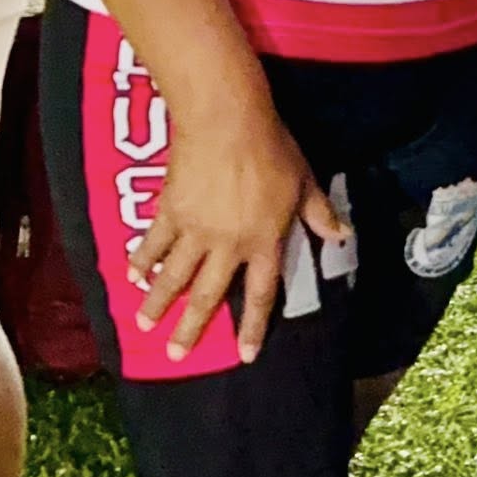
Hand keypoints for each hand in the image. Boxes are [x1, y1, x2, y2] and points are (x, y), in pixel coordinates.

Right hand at [127, 101, 349, 364]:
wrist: (227, 122)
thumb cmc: (272, 148)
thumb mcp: (304, 180)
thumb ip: (319, 213)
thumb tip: (343, 236)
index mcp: (263, 241)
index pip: (260, 292)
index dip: (253, 325)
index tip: (245, 355)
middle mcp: (227, 245)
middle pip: (208, 295)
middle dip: (190, 328)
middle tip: (175, 355)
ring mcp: (195, 230)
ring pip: (174, 276)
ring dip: (159, 303)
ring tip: (144, 325)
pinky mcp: (170, 211)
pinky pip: (154, 243)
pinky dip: (142, 260)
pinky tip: (132, 276)